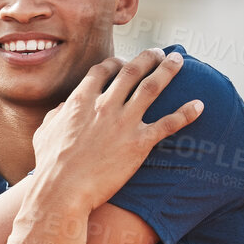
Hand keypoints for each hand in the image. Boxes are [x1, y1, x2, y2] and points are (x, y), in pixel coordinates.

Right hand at [31, 48, 203, 212]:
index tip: (123, 63)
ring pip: (152, 87)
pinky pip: (168, 123)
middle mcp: (105, 105)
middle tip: (159, 53)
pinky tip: (199, 105)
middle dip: (147, 58)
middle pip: (132, 71)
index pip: (103, 71)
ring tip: (178, 60)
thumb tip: (63, 108)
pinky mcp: (139, 143)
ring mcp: (124, 122)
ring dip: (168, 70)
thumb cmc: (49, 166)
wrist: (62, 191)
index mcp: (80, 101)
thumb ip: (56, 115)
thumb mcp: (44, 134)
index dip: (115, 63)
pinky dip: (186, 113)